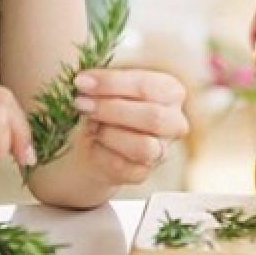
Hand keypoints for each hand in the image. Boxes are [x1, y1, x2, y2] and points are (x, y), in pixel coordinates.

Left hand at [71, 68, 188, 186]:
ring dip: (109, 134)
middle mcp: (174, 122)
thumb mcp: (107, 90)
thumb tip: (85, 82)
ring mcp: (162, 150)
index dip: (112, 83)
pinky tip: (93, 143)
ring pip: (143, 146)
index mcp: (171, 92)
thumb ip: (102, 85)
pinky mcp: (143, 172)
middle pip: (152, 117)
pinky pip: (122, 165)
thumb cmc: (108, 109)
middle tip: (80, 103)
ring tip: (91, 125)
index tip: (81, 81)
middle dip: (110, 109)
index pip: (147, 86)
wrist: (95, 145)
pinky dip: (101, 152)